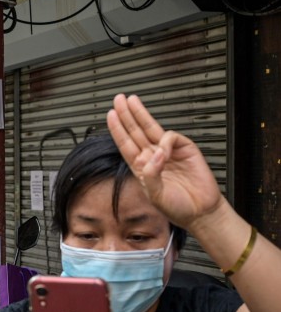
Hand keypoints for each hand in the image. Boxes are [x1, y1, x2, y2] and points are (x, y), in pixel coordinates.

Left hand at [106, 94, 222, 229]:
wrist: (200, 211)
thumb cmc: (177, 207)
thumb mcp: (156, 195)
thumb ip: (151, 176)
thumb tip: (154, 155)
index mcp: (142, 167)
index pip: (126, 144)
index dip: (117, 129)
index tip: (110, 115)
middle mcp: (153, 157)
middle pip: (136, 131)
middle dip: (127, 115)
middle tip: (118, 100)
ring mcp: (169, 152)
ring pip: (151, 128)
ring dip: (140, 114)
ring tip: (131, 101)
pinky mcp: (185, 150)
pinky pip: (171, 138)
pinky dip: (165, 141)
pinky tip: (164, 151)